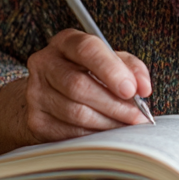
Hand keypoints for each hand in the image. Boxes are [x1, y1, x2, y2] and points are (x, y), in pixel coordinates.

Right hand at [0, 29, 151, 154]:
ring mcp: (36, 93)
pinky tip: (108, 135)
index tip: (132, 90)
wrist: (51, 95)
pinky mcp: (36, 120)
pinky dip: (94, 137)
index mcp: (66, 42)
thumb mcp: (110, 62)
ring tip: (127, 127)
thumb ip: (130, 68)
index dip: (111, 70)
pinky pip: (69, 133)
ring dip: (108, 124)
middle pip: (79, 86)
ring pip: (75, 113)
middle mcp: (45, 63)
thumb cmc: (88, 75)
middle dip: (114, 105)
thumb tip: (143, 88)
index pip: (87, 49)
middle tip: (138, 116)